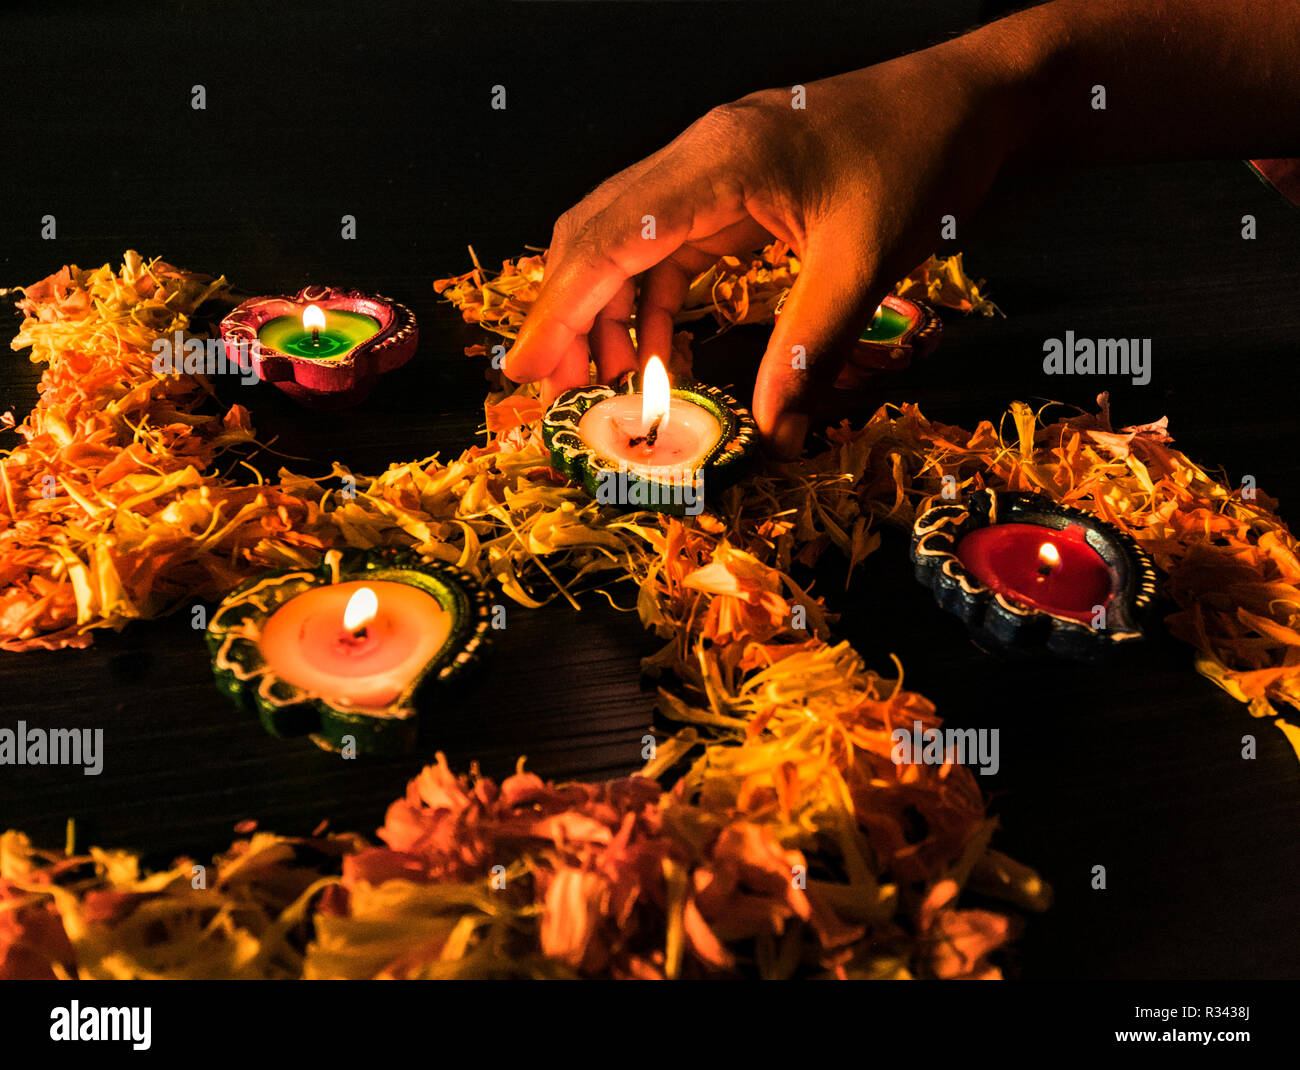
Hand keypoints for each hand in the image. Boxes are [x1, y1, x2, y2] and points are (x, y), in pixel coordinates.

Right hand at [504, 41, 1025, 455]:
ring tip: (609, 383)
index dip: (559, 308)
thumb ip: (809, 348)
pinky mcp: (736, 190)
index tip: (526, 370)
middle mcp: (701, 157)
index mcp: (719, 161)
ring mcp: (715, 170)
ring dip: (607, 311)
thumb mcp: (866, 260)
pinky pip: (670, 248)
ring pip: (627, 240)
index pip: (610, 237)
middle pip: (597, 232)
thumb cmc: (923, 158)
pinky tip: (661, 352)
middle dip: (567, 313)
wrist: (972, 102)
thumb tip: (770, 432)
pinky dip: (653, 303)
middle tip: (555, 390)